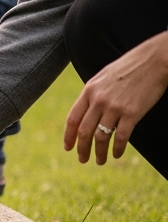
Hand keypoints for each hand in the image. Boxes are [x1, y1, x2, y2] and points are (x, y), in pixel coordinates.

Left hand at [63, 31, 167, 164]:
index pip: (73, 119)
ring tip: (99, 161)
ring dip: (99, 152)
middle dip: (81, 149)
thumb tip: (87, 111)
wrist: (154, 60)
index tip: (67, 148)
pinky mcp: (132, 113)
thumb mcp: (103, 77)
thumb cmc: (129, 68)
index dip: (68, 136)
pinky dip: (117, 148)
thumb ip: (93, 94)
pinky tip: (116, 155)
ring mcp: (115, 107)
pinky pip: (121, 137)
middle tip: (82, 160)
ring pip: (101, 137)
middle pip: (84, 131)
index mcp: (89, 91)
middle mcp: (99, 101)